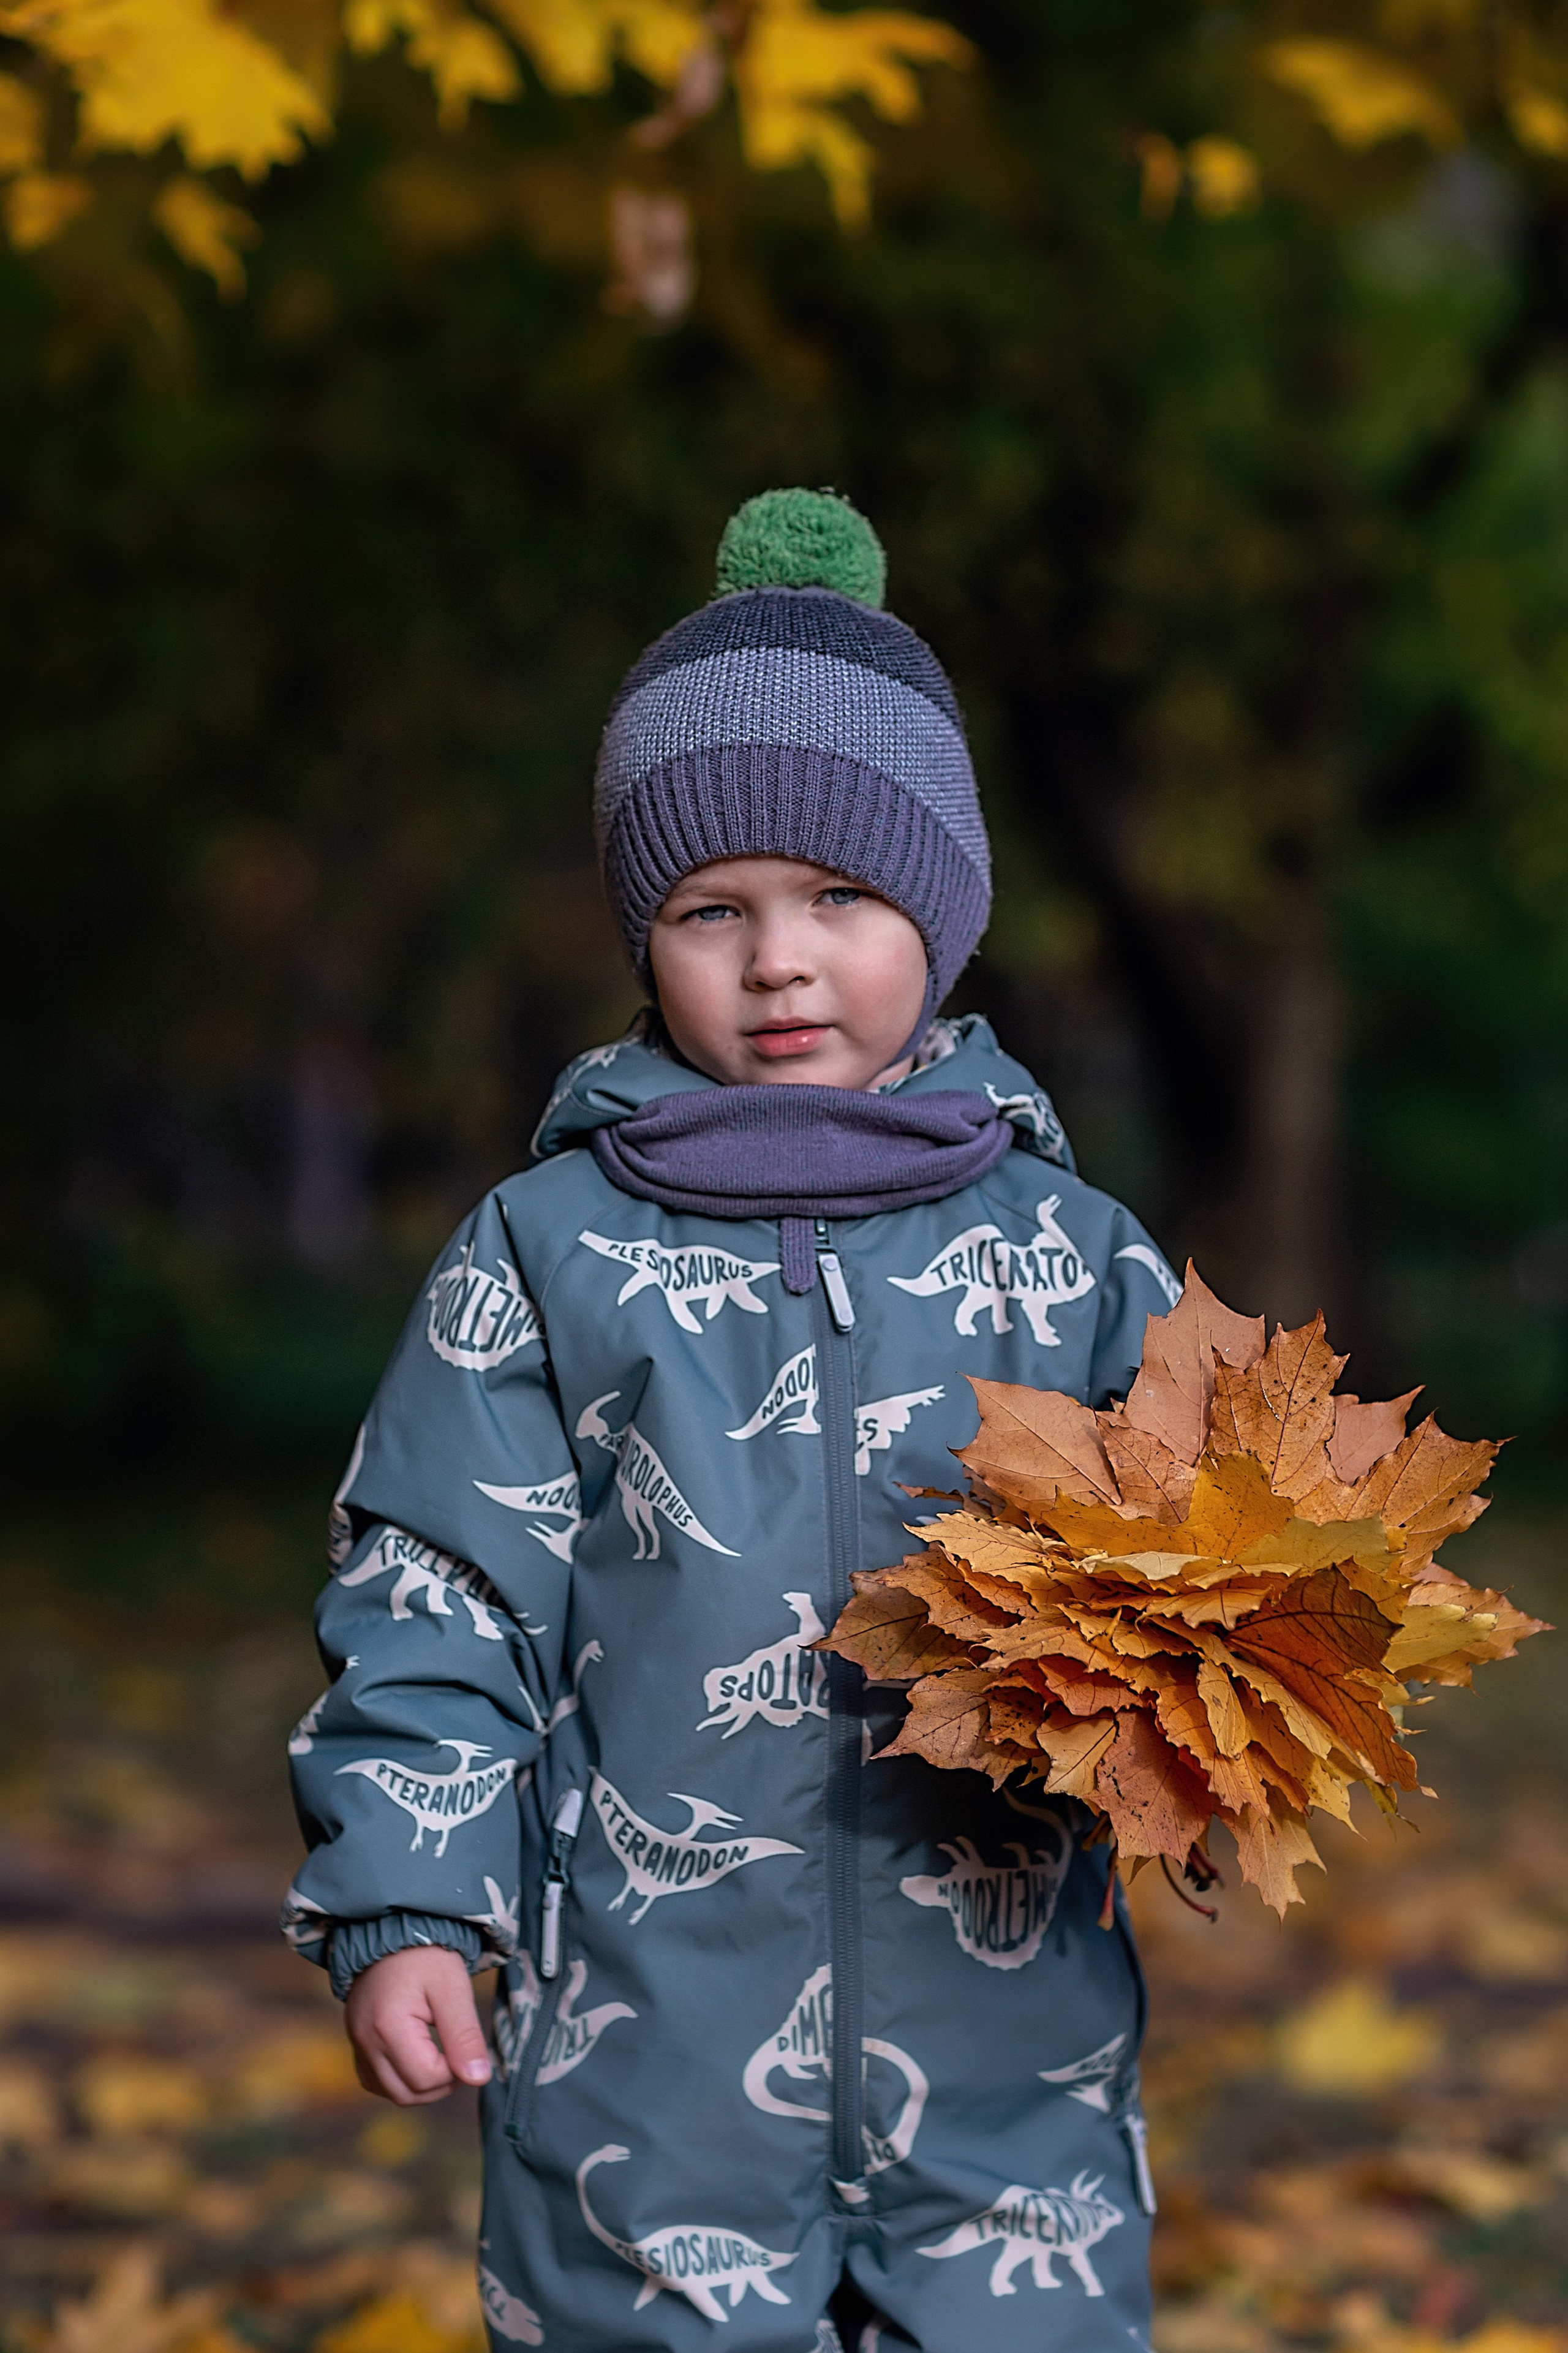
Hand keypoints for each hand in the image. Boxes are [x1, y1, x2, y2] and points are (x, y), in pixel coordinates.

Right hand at [344, 1944, 492, 2103]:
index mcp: (388, 2027)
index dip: (454, 2071)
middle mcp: (366, 2042)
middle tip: (458, 2056)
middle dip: (440, 2084)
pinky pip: (377, 2081)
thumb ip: (465, 2035)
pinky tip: (419, 2058)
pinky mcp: (357, 2044)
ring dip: (421, 2086)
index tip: (465, 2044)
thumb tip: (479, 2078)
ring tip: (442, 2057)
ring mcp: (357, 2044)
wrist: (393, 1932)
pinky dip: (401, 2080)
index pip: (426, 2078)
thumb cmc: (426, 1956)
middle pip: (406, 2094)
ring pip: (391, 2093)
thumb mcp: (452, 1988)